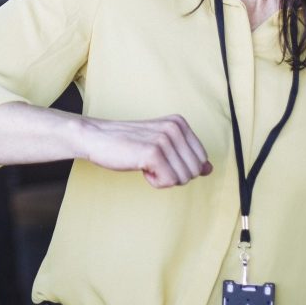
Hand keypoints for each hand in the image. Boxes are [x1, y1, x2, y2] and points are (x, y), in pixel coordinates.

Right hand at [78, 115, 211, 187]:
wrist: (95, 138)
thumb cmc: (126, 144)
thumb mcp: (161, 146)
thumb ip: (186, 156)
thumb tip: (209, 169)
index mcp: (179, 122)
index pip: (201, 159)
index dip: (180, 167)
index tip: (159, 158)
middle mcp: (175, 127)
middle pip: (194, 171)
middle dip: (173, 174)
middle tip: (151, 162)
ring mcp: (164, 139)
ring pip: (183, 178)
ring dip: (163, 178)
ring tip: (144, 163)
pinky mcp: (153, 152)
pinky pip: (169, 182)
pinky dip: (155, 181)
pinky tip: (140, 167)